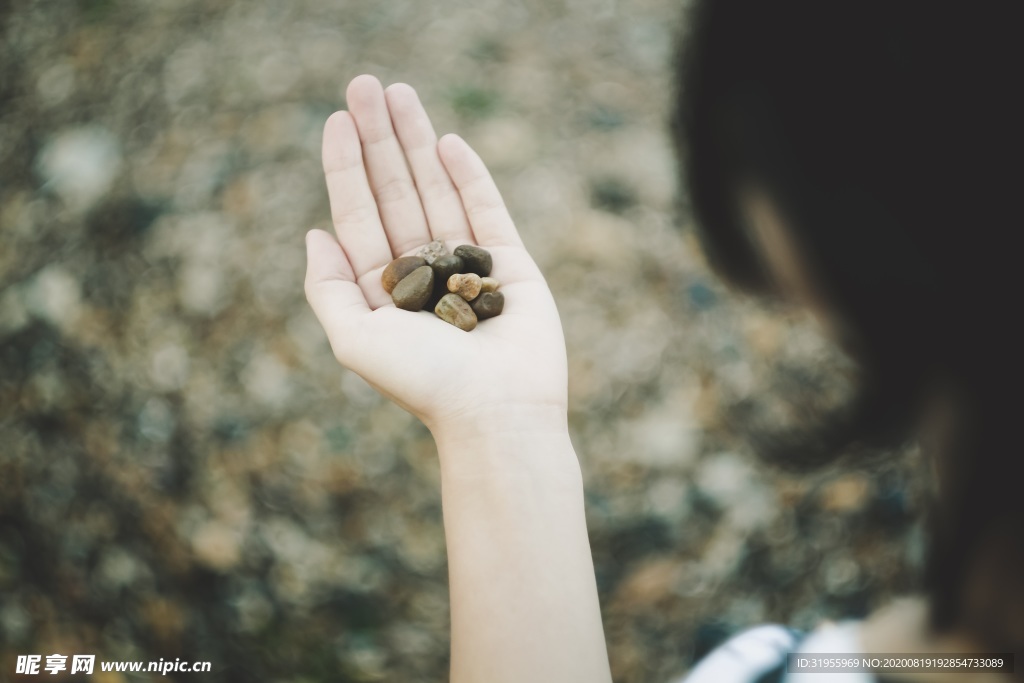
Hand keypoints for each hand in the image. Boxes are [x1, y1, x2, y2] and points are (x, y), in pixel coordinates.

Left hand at [305, 75, 567, 438]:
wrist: (496, 411)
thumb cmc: (424, 382)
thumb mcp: (355, 340)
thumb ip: (328, 288)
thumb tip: (313, 232)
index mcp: (384, 288)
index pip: (360, 213)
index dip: (346, 165)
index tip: (336, 118)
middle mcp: (423, 271)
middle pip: (396, 190)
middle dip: (380, 137)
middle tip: (366, 83)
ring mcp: (467, 263)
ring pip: (437, 189)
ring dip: (418, 141)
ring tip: (402, 92)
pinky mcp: (510, 265)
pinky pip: (486, 209)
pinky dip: (468, 174)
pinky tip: (446, 140)